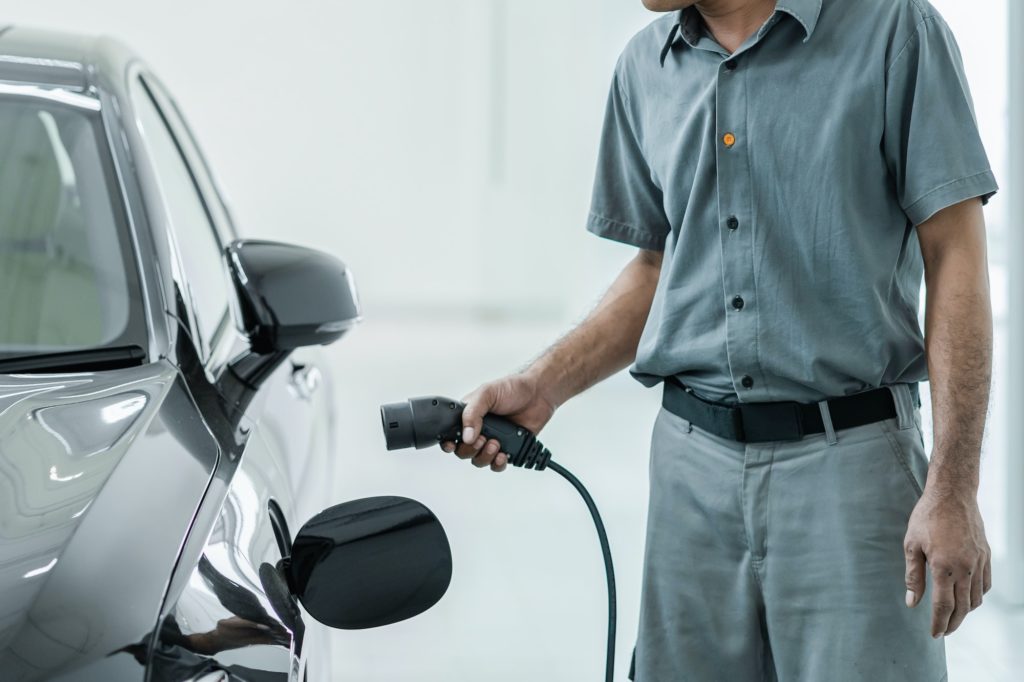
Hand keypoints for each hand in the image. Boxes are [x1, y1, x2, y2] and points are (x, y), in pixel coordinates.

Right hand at [441, 372, 557, 472]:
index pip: (450, 434)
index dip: (448, 443)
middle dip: (470, 449)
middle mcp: (478, 430)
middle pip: (463, 451)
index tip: (452, 445)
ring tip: (496, 443)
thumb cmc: (513, 388)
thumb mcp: (487, 393)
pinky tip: (503, 454)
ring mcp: (492, 440)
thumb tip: (466, 436)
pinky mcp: (507, 449)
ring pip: (479, 460)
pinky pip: (496, 465)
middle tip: (482, 439)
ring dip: (485, 456)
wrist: (538, 394)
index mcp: (468, 416)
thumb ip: (472, 413)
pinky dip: (498, 463)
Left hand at [903, 486, 990, 636]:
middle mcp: (965, 568)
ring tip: (953, 616)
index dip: (939, 623)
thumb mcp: (911, 545)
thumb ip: (913, 576)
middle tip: (944, 631)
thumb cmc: (927, 517)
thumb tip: (912, 602)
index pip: (944, 606)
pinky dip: (977, 595)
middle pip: (962, 607)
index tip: (934, 634)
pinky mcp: (986, 555)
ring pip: (976, 598)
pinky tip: (967, 597)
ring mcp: (979, 562)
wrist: (953, 494)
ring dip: (966, 611)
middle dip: (952, 623)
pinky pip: (985, 584)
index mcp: (944, 567)